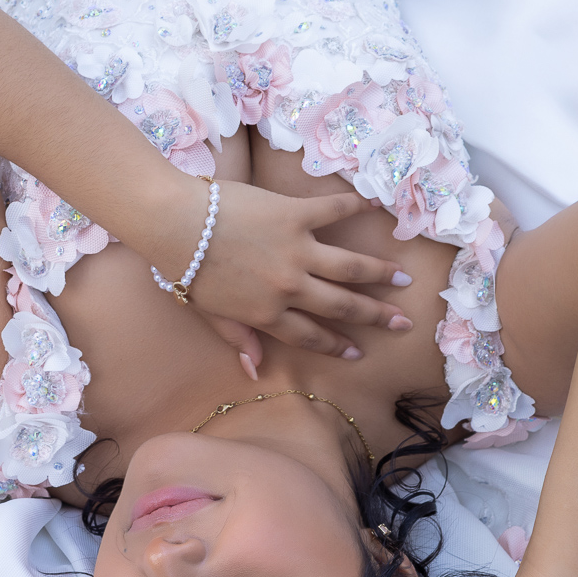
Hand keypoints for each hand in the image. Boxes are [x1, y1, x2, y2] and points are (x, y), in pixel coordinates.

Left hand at [144, 180, 414, 360]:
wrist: (175, 225)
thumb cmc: (185, 269)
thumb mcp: (210, 313)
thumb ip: (238, 338)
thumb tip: (254, 369)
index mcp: (267, 313)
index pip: (310, 336)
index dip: (336, 345)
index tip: (358, 352)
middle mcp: (289, 287)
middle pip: (341, 305)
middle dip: (375, 316)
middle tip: (402, 320)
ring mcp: (296, 250)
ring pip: (349, 266)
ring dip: (379, 273)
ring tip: (402, 278)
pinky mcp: (295, 214)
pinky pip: (334, 210)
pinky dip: (357, 206)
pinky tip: (379, 207)